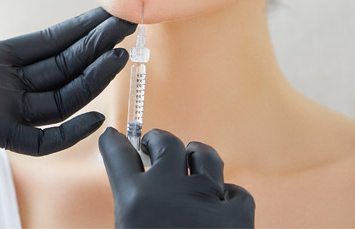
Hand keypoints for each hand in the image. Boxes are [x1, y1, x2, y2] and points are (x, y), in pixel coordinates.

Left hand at [0, 0, 135, 154]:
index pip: (52, 41)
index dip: (83, 27)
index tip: (110, 13)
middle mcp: (8, 86)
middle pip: (64, 67)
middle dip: (98, 45)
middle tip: (128, 25)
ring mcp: (3, 112)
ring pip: (61, 100)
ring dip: (93, 81)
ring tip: (119, 57)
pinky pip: (39, 142)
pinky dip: (69, 134)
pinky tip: (96, 119)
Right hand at [99, 127, 255, 227]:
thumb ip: (132, 218)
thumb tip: (134, 203)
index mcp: (136, 204)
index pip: (119, 156)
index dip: (115, 143)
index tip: (114, 136)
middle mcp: (171, 192)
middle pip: (165, 143)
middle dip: (157, 139)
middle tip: (152, 145)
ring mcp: (208, 200)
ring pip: (205, 155)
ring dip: (196, 154)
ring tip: (190, 159)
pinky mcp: (239, 216)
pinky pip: (236, 192)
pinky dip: (229, 194)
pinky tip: (222, 203)